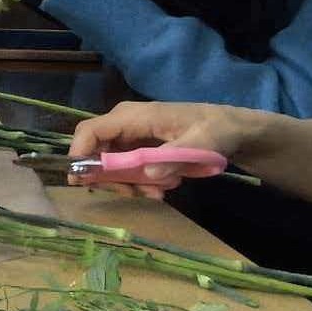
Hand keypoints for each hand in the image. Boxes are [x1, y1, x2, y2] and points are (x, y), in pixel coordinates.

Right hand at [67, 102, 270, 189]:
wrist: (232, 129)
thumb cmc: (217, 130)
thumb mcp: (202, 143)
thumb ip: (173, 157)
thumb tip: (147, 174)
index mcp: (134, 116)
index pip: (91, 130)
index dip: (79, 154)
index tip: (81, 180)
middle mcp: (125, 124)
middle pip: (95, 151)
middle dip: (107, 177)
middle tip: (131, 194)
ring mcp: (130, 136)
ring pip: (108, 163)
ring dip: (125, 183)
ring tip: (156, 193)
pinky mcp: (138, 147)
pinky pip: (124, 167)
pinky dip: (136, 182)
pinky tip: (159, 189)